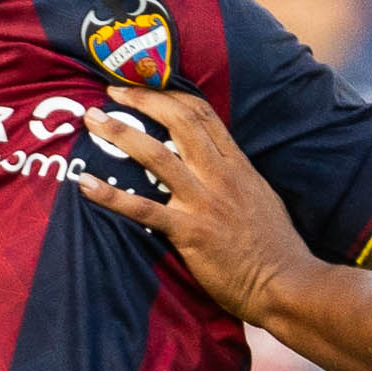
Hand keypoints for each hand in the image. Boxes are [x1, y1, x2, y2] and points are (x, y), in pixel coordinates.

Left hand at [75, 88, 308, 324]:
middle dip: (142, 100)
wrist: (285, 284)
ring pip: (156, 155)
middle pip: (178, 121)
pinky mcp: (190, 232)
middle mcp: (219, 175)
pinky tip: (85, 185)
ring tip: (91, 120)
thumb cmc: (275, 247)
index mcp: (237, 164)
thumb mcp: (261, 197)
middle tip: (111, 92)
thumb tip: (218, 165)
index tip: (144, 86)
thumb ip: (237, 177)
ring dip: (120, 133)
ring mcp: (204, 202)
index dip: (170, 94)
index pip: (202, 114)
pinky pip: (143, 209)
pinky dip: (111, 196)